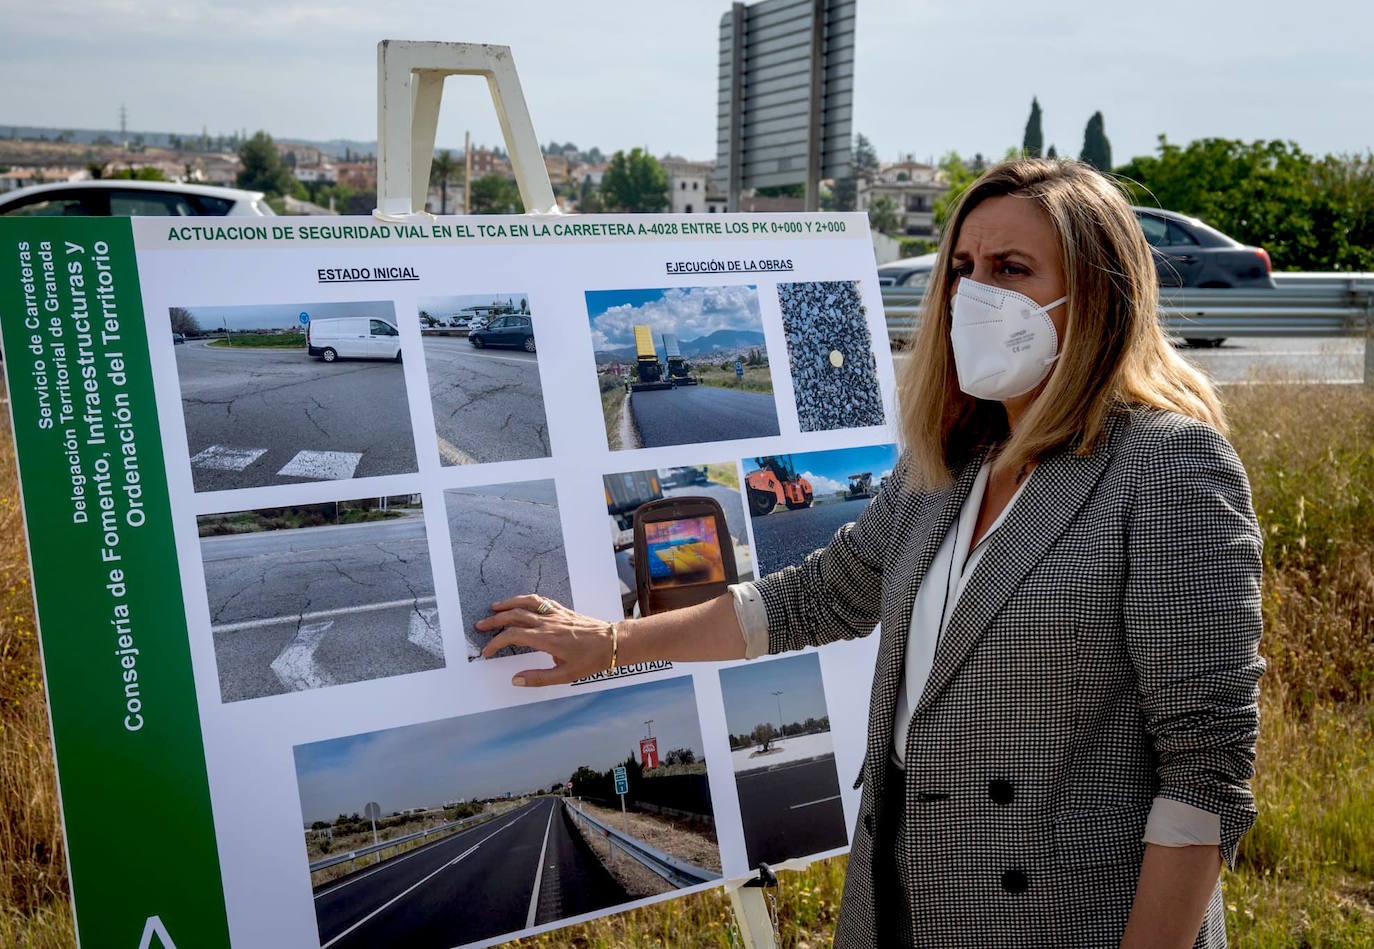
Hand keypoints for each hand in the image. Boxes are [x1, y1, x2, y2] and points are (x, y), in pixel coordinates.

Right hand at [475, 594, 615, 686]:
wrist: (613, 643)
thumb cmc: (591, 660)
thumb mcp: (565, 675)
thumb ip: (538, 678)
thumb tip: (516, 680)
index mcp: (546, 639)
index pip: (512, 636)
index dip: (496, 642)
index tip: (487, 651)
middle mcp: (547, 623)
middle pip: (514, 616)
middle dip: (494, 620)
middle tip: (480, 625)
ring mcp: (555, 614)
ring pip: (526, 603)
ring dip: (508, 604)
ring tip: (495, 607)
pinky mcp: (563, 610)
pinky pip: (541, 600)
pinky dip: (527, 599)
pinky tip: (522, 602)